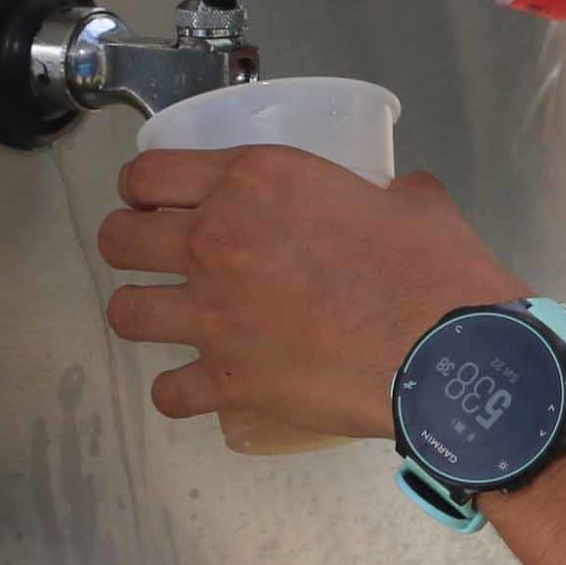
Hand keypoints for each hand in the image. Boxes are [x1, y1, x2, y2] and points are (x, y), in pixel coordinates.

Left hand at [100, 149, 520, 439]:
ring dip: (146, 312)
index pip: (149, 172)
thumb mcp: (418, 204)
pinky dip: (181, 390)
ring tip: (175, 318)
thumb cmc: (438, 268)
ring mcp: (213, 315)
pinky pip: (166, 391)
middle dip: (132, 245)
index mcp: (258, 182)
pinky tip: (201, 385)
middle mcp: (217, 241)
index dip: (145, 187)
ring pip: (124, 312)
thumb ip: (391, 193)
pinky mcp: (226, 380)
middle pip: (117, 239)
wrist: (448, 351)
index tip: (159, 200)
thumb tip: (397, 197)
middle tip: (163, 256)